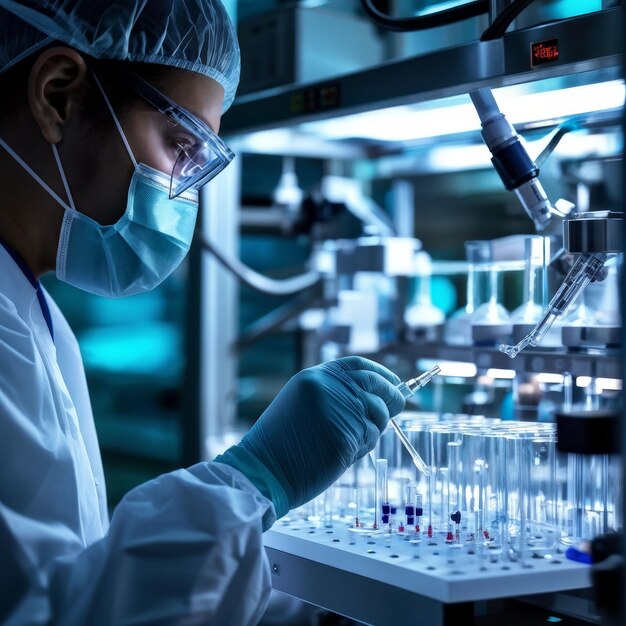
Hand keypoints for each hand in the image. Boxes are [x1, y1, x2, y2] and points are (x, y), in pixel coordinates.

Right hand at [215, 356, 404, 517]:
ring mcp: (340, 410)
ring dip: (374, 428)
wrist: (263, 470)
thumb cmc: (282, 443)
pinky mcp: (347, 435)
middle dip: (393, 396)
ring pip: (378, 415)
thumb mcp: (304, 403)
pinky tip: (342, 454)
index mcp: (316, 377)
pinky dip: (364, 447)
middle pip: (377, 385)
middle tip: (398, 406)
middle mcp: (329, 387)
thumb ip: (335, 394)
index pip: (360, 365)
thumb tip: (376, 396)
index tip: (393, 382)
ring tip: (350, 440)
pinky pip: (370, 438)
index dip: (382, 373)